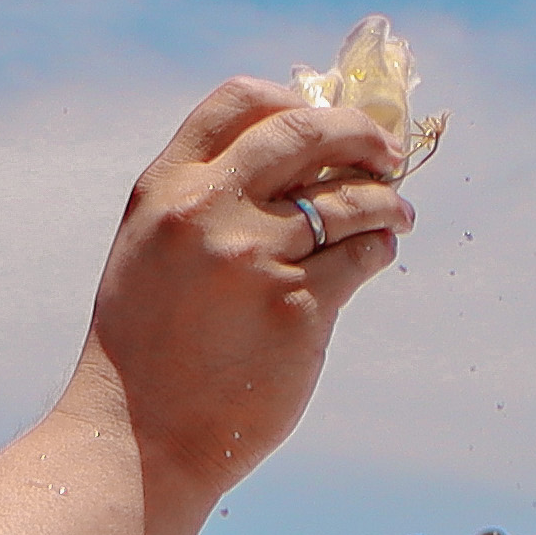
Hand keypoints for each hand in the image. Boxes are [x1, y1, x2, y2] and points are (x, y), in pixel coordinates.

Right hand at [79, 77, 413, 496]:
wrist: (139, 435)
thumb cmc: (147, 349)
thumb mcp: (151, 251)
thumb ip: (201, 201)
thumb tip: (287, 162)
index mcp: (167, 188)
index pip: (238, 103)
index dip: (293, 99)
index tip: (322, 114)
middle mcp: (209, 210)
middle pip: (306, 134)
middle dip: (359, 133)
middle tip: (386, 151)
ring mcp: (255, 257)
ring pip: (348, 199)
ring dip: (385, 198)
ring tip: (397, 211)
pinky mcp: (298, 309)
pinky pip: (360, 257)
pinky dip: (379, 248)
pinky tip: (379, 252)